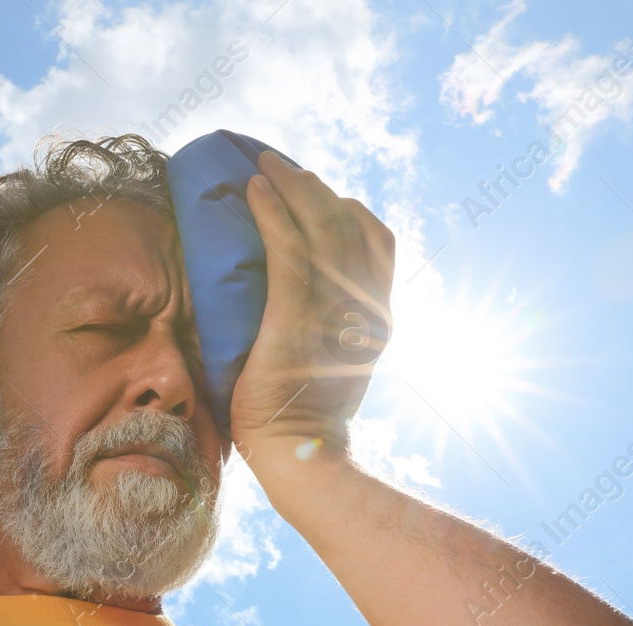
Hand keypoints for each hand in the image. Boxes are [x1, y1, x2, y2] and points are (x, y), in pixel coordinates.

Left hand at [229, 150, 395, 467]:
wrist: (301, 453)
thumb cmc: (301, 421)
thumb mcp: (333, 365)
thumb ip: (330, 330)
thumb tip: (303, 310)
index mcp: (377, 316)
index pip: (378, 242)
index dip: (349, 210)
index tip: (319, 194)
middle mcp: (365, 304)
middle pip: (348, 221)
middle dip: (313, 187)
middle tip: (279, 164)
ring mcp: (335, 306)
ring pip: (319, 224)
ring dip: (291, 186)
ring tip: (263, 164)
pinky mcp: (298, 313)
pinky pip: (287, 247)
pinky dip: (272, 212)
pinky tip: (253, 190)